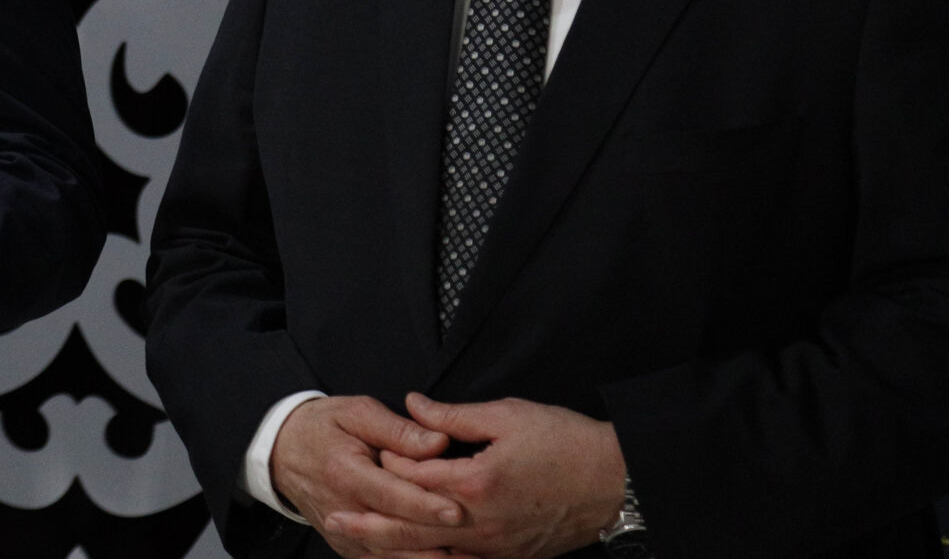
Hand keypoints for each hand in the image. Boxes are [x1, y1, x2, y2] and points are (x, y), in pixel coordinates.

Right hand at [268, 394, 464, 558]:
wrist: (282, 452)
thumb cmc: (324, 427)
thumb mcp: (356, 412)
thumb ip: (398, 430)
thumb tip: (438, 442)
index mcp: (345, 472)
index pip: (390, 494)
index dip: (424, 504)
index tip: (457, 510)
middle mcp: (343, 511)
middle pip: (395, 534)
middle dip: (437, 542)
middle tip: (477, 544)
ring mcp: (344, 536)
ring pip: (392, 558)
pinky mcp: (348, 549)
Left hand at [371, 394, 625, 558]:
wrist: (615, 484)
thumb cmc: (565, 443)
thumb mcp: (507, 415)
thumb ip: (452, 416)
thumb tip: (411, 406)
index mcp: (475, 482)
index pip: (414, 476)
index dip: (388, 463)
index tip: (369, 452)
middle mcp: (480, 523)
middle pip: (412, 524)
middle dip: (370, 521)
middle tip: (333, 516)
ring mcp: (495, 547)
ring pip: (433, 553)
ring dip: (395, 547)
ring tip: (361, 544)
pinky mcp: (510, 557)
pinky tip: (417, 557)